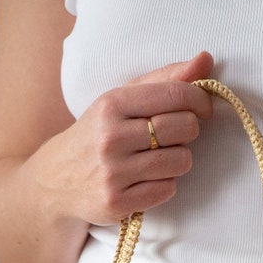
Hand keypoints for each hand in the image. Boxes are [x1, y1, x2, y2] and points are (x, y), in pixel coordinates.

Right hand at [51, 52, 214, 225]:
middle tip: (175, 136)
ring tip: (159, 158)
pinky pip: (167, 190)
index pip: (176, 94)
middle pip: (184, 128)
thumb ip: (165, 79)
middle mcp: (111, 137)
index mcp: (112, 104)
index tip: (202, 108)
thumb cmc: (99, 134)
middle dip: (189, 131)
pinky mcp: (117, 202)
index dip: (200, 100)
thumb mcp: (122, 99)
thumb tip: (206, 60)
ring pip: (180, 161)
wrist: (56, 180)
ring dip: (178, 160)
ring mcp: (113, 173)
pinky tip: (148, 180)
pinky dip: (165, 185)